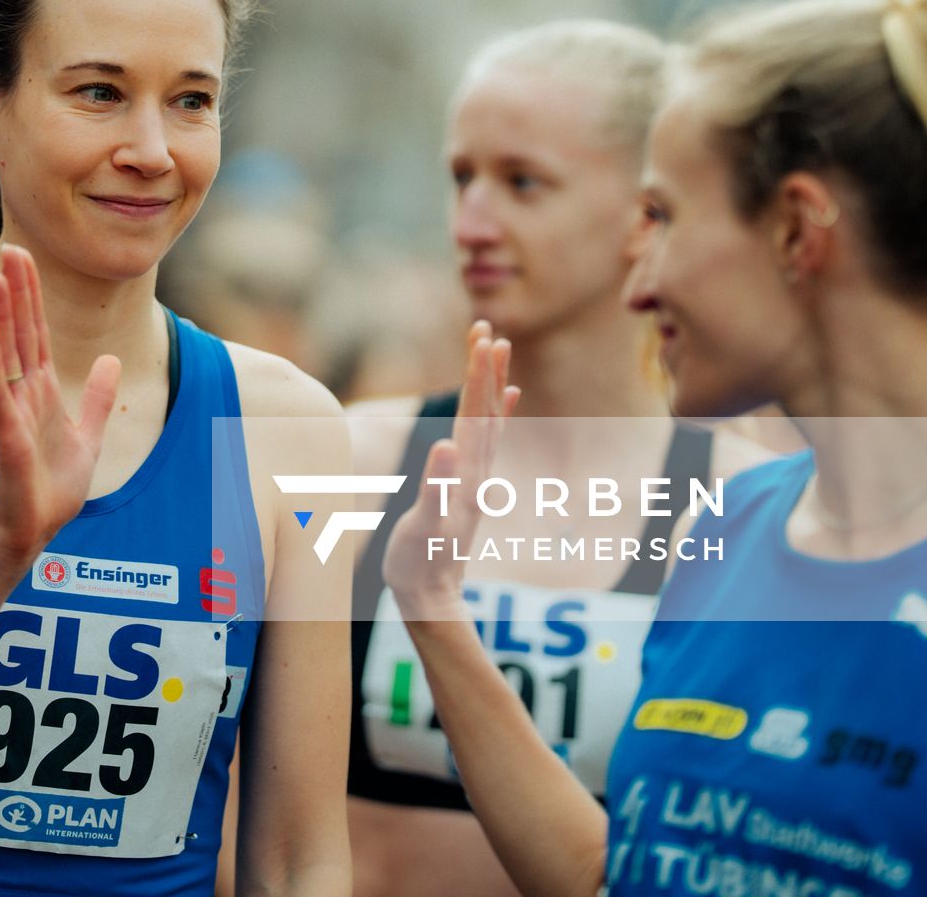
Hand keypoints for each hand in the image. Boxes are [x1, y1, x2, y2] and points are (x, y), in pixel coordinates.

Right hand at [0, 246, 121, 569]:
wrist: (32, 533)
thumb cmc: (51, 490)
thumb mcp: (88, 437)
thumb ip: (98, 399)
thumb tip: (111, 360)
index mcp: (42, 392)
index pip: (36, 334)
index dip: (33, 296)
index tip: (25, 258)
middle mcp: (24, 396)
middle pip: (20, 334)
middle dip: (16, 293)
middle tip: (9, 250)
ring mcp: (13, 414)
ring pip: (6, 356)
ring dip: (2, 317)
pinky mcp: (7, 438)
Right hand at [383, 321, 516, 618]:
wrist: (432, 597)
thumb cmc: (420, 564)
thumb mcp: (424, 527)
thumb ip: (436, 488)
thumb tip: (445, 447)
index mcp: (464, 474)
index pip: (473, 414)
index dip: (477, 376)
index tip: (482, 338)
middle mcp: (475, 471)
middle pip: (483, 410)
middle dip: (484, 368)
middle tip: (486, 327)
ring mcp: (474, 478)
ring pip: (487, 420)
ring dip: (490, 384)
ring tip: (497, 349)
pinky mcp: (467, 486)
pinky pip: (487, 440)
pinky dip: (497, 415)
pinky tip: (506, 400)